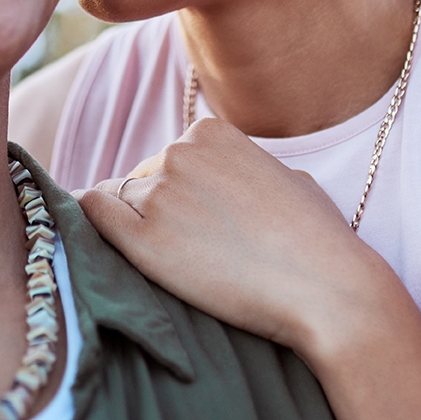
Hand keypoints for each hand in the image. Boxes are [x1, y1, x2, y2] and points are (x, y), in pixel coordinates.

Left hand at [76, 117, 382, 354]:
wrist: (326, 288)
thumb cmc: (316, 239)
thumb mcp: (284, 176)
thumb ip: (243, 167)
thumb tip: (224, 179)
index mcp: (209, 131)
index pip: (166, 159)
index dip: (177, 194)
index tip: (197, 225)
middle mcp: (178, 152)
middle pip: (140, 180)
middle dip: (156, 212)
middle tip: (190, 251)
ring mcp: (158, 194)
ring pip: (117, 202)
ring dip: (134, 228)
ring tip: (174, 263)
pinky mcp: (143, 240)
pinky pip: (94, 216)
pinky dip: (94, 227)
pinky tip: (106, 247)